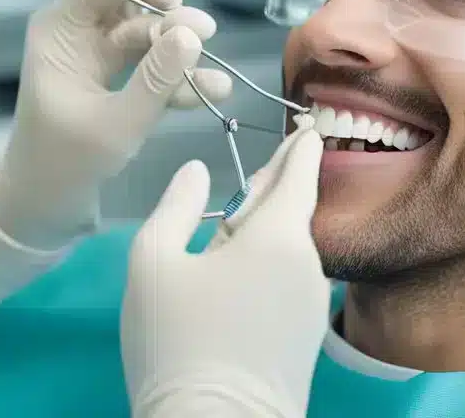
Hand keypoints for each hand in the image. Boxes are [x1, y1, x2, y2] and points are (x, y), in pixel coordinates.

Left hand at [0, 0, 230, 307]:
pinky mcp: (123, 81)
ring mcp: (104, 56)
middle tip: (205, 38)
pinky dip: (181, 80)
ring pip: (154, 39)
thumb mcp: (115, 124)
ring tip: (216, 79)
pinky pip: (157, 68)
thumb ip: (155, 80)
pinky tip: (214, 91)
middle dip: (173, 24)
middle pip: (138, 8)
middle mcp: (82, 32)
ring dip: (185, 56)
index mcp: (61, 27)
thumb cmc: (65, 162)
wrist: (45, 205)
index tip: (175, 2)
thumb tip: (190, 35)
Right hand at [121, 125, 328, 417]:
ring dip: (263, 235)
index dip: (298, 145)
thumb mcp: (153, 263)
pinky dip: (267, 267)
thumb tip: (197, 171)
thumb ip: (175, 205)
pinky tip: (234, 283)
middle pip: (291, 211)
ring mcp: (311, 305)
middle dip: (270, 191)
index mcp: (278, 236)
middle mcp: (308, 264)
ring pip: (287, 249)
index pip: (297, 173)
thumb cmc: (178, 341)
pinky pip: (288, 281)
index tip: (307, 123)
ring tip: (224, 240)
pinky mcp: (305, 338)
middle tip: (254, 175)